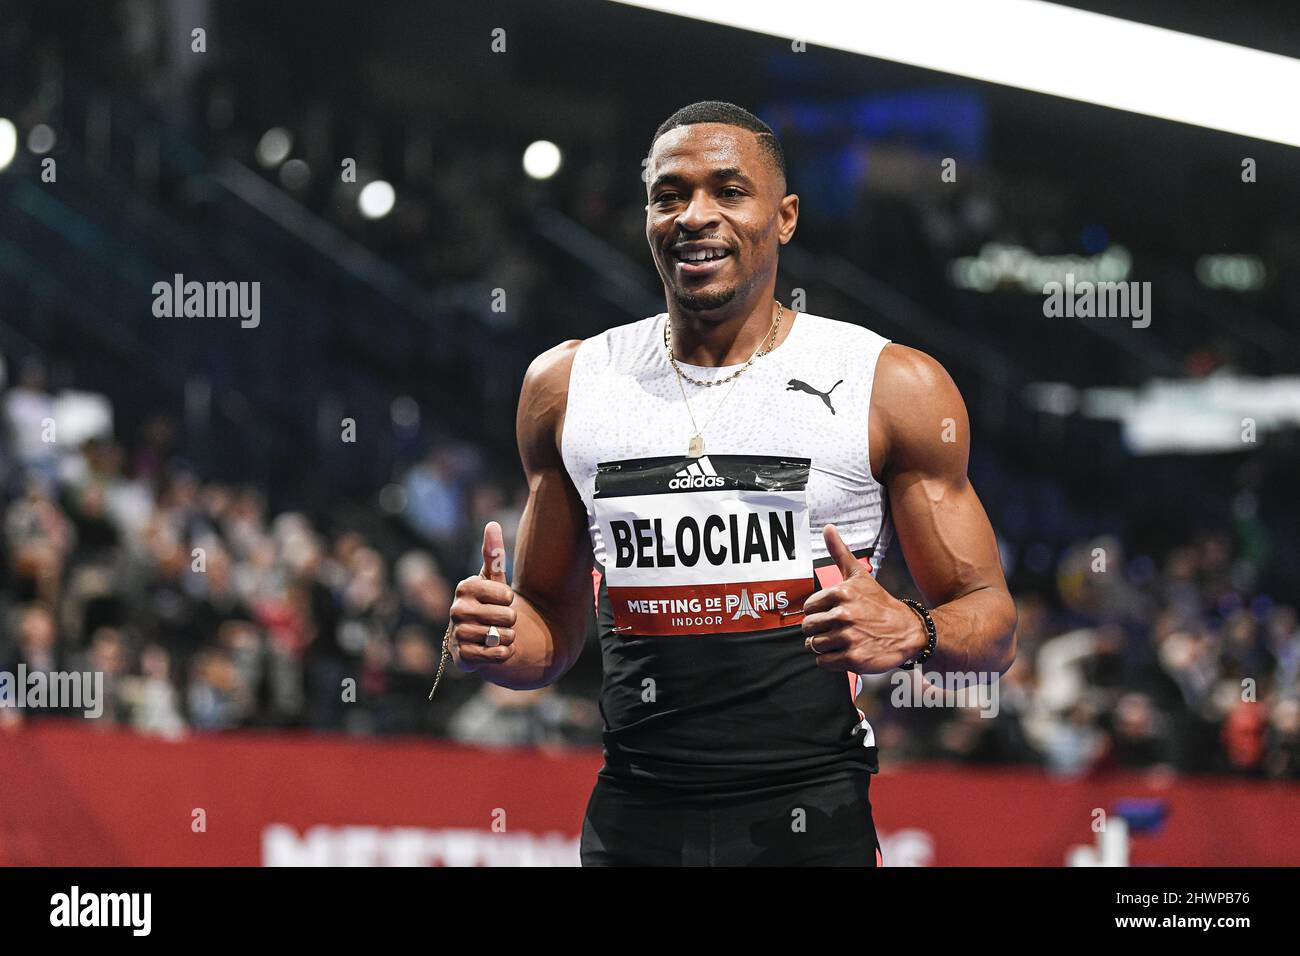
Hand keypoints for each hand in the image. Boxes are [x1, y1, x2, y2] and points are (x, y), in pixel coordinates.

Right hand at [449, 521, 516, 671]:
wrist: (480, 635)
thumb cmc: (489, 601)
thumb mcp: (494, 579)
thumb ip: (494, 553)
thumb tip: (492, 524)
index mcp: (465, 587)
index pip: (506, 595)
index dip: (509, 600)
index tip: (500, 600)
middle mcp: (456, 610)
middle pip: (507, 617)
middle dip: (510, 620)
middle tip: (499, 620)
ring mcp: (457, 634)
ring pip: (502, 636)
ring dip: (507, 637)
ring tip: (496, 633)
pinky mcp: (461, 657)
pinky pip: (496, 655)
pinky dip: (503, 653)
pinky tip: (494, 648)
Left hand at [801, 524, 924, 673]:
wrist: (909, 631)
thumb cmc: (880, 603)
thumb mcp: (859, 576)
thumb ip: (840, 552)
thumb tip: (827, 528)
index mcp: (840, 593)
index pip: (808, 608)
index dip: (819, 612)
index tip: (832, 613)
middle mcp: (843, 614)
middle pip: (808, 628)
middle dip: (819, 630)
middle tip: (836, 628)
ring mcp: (848, 637)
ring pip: (814, 645)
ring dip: (824, 645)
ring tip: (841, 640)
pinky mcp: (852, 658)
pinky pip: (823, 662)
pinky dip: (830, 660)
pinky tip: (844, 652)